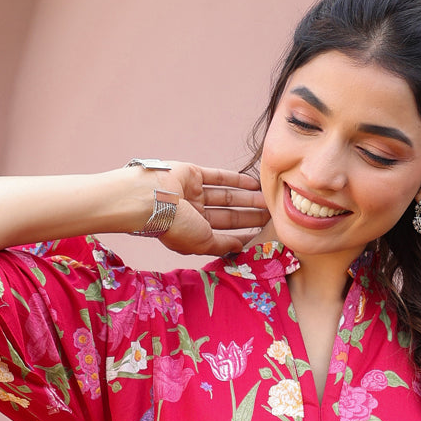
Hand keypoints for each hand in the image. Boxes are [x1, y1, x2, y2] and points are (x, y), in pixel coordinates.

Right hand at [135, 163, 268, 255]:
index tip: (262, 235)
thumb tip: (239, 247)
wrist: (150, 199)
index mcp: (193, 233)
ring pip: (226, 196)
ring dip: (247, 198)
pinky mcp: (193, 174)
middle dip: (249, 215)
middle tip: (271, 214)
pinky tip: (253, 182)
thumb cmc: (175, 227)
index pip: (224, 234)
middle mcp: (194, 214)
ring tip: (267, 199)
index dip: (243, 235)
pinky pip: (218, 177)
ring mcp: (193, 193)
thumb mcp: (202, 242)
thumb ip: (222, 244)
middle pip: (228, 215)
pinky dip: (236, 179)